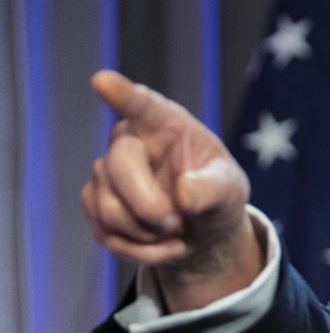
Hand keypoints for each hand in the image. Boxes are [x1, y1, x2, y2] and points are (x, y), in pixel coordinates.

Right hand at [82, 70, 263, 310]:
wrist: (202, 231)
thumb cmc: (217, 196)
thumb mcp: (230, 191)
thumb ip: (213, 188)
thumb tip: (183, 193)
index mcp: (166, 124)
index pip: (141, 105)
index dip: (122, 94)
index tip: (102, 81)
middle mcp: (129, 141)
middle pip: (118, 168)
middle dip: (150, 206)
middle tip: (177, 222)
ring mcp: (106, 172)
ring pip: (110, 209)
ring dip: (149, 234)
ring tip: (177, 232)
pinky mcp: (95, 204)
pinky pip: (107, 234)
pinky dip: (141, 251)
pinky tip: (166, 246)